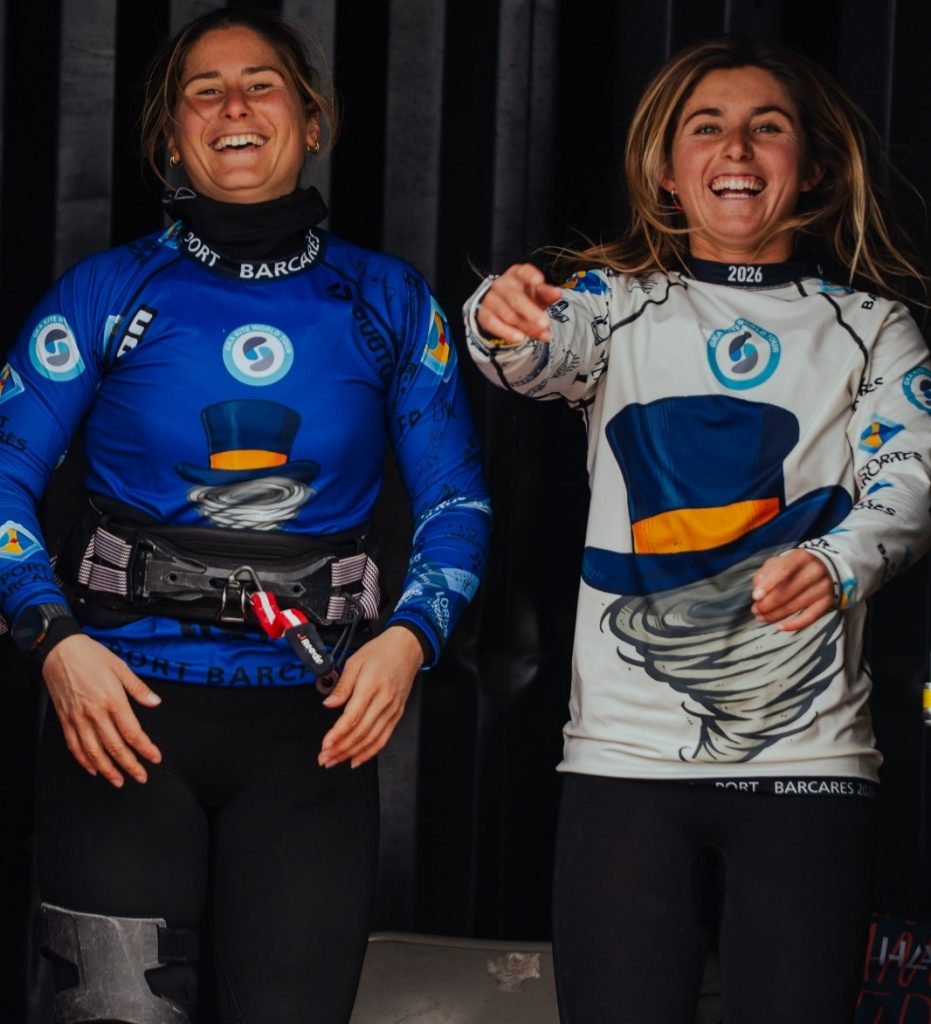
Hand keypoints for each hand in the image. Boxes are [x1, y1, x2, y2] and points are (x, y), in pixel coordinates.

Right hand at [43, 634, 162, 786]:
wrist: (60, 651)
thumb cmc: (91, 656)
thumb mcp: (121, 668)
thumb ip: (138, 689)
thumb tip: (155, 702)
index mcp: (113, 700)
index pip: (132, 732)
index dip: (145, 748)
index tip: (155, 757)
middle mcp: (95, 713)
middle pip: (115, 747)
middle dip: (130, 765)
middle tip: (141, 776)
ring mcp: (78, 718)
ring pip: (94, 752)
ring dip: (108, 769)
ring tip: (118, 780)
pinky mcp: (65, 720)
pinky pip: (74, 745)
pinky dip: (84, 760)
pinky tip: (93, 768)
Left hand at [318, 625, 423, 768]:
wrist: (406, 648)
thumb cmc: (380, 652)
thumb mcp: (355, 662)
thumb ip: (342, 686)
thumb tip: (329, 704)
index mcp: (371, 686)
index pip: (353, 717)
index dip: (338, 734)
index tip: (325, 744)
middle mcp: (384, 701)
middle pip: (361, 732)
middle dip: (340, 749)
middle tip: (324, 758)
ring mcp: (392, 710)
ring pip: (371, 739)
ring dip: (352, 754)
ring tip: (335, 761)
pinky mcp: (397, 714)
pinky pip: (383, 738)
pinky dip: (370, 752)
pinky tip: (356, 759)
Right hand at [476, 263, 562, 343]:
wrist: (503, 307)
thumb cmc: (525, 297)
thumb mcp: (538, 294)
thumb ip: (547, 294)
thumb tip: (558, 293)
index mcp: (517, 274)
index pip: (523, 272)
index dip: (531, 276)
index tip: (539, 282)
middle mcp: (502, 284)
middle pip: (515, 298)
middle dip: (531, 312)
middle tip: (546, 324)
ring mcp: (491, 299)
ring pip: (508, 315)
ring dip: (526, 327)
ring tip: (542, 334)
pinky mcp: (484, 314)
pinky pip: (494, 324)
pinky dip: (507, 332)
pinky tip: (520, 338)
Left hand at [751, 550, 835, 630]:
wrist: (823, 567)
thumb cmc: (793, 567)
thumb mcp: (777, 563)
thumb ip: (764, 574)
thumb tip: (758, 593)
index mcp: (800, 557)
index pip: (783, 570)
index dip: (768, 584)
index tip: (755, 596)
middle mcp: (815, 571)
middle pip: (787, 591)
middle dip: (767, 604)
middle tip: (755, 610)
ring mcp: (823, 587)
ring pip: (795, 606)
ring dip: (774, 615)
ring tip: (761, 617)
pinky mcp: (828, 601)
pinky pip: (809, 617)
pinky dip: (793, 624)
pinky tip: (778, 626)